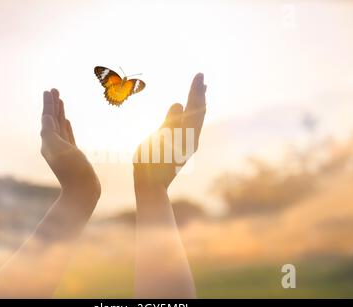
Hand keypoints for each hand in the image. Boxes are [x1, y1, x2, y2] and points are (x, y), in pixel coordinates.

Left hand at [41, 89, 99, 201]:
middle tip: (54, 90)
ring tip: (60, 101)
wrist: (83, 191)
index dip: (48, 104)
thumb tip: (47, 118)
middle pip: (52, 120)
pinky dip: (66, 126)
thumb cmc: (72, 171)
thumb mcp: (58, 149)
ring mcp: (64, 150)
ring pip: (60, 126)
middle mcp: (53, 144)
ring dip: (59, 113)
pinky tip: (66, 121)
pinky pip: (68, 136)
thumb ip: (50, 132)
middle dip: (53, 105)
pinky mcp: (73, 155)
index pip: (47, 118)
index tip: (49, 90)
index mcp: (48, 141)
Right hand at [133, 73, 206, 189]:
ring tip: (201, 90)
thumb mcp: (156, 140)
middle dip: (200, 93)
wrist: (152, 186)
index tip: (199, 74)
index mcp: (186, 135)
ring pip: (198, 119)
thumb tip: (179, 103)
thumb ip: (169, 121)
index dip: (196, 90)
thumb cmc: (150, 163)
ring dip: (199, 103)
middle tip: (201, 77)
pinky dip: (192, 113)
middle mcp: (192, 139)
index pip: (195, 108)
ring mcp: (189, 144)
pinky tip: (188, 111)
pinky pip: (192, 125)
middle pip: (200, 112)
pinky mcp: (184, 147)